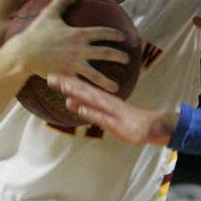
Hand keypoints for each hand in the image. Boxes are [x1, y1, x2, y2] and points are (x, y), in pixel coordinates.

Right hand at [17, 0, 130, 92]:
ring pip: (96, 75)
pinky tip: (95, 99)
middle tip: (128, 60)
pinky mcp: (66, 76)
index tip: (123, 38)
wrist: (23, 53)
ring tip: (117, 88)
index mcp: (78, 34)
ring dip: (108, 82)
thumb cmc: (36, 33)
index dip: (115, 35)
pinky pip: (80, 86)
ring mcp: (73, 64)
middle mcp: (79, 50)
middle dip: (119, 56)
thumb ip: (62, 3)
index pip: (103, 33)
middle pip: (106, 54)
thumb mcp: (49, 14)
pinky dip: (89, 92)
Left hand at [47, 73, 176, 145]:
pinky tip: (80, 110)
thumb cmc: (125, 121)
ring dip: (78, 94)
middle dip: (67, 83)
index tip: (51, 74)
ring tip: (63, 87)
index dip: (67, 80)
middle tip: (50, 76)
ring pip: (92, 101)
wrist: (149, 127)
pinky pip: (102, 118)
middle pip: (84, 91)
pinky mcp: (116, 123)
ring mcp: (110, 111)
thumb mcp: (103, 113)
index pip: (82, 87)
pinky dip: (91, 113)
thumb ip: (85, 107)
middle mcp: (105, 101)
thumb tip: (69, 101)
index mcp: (102, 98)